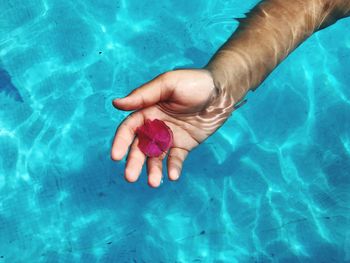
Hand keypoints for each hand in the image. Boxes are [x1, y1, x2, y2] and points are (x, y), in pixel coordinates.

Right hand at [111, 69, 231, 186]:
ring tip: (154, 182)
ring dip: (153, 170)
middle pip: (140, 146)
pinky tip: (172, 176)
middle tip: (130, 177)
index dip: (121, 142)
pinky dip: (173, 168)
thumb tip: (116, 103)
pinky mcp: (184, 145)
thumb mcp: (168, 84)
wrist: (222, 92)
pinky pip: (176, 159)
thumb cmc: (194, 82)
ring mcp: (169, 137)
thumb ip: (143, 95)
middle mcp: (155, 125)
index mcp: (147, 110)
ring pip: (156, 157)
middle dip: (134, 162)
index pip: (129, 128)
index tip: (116, 156)